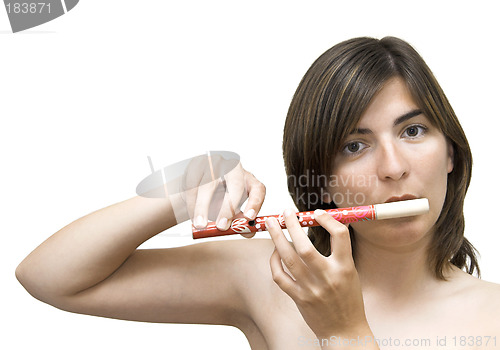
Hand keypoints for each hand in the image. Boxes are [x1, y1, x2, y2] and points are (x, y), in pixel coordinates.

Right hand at [181, 154, 265, 237]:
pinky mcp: (197, 164)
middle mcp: (234, 168)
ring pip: (209, 185)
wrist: (196, 191)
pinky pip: (193, 185)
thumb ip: (240, 222)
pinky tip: (192, 214)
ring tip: (200, 225)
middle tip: (221, 226)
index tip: (248, 218)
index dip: (255, 203)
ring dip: (203, 207)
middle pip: (236, 184)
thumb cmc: (218, 201)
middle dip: (228, 208)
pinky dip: (192, 203)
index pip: (257, 189)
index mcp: (248, 180)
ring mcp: (216, 163)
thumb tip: (249, 232)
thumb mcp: (232, 212)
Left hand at [267, 209, 371, 339]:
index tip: (317, 213)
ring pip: (288, 258)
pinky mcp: (298, 298)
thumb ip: (338, 253)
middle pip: (305, 246)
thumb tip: (323, 225)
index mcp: (345, 268)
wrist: (344, 331)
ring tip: (271, 223)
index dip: (328, 220)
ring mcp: (311, 289)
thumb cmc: (348, 299)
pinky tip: (275, 251)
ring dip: (277, 237)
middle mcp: (328, 277)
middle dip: (293, 225)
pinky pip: (280, 276)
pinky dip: (274, 261)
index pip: (340, 236)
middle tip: (286, 212)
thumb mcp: (350, 273)